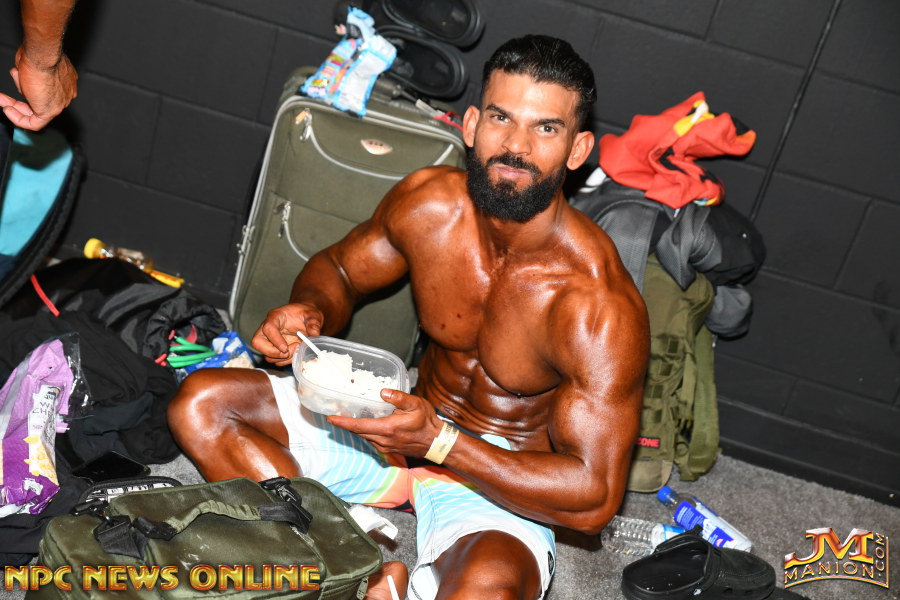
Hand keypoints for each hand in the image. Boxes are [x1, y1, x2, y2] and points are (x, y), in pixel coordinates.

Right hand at [0, 46, 77, 130]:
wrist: (42, 54)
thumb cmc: (37, 53)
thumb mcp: (31, 62)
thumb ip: (29, 73)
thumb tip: (21, 76)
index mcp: (64, 80)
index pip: (46, 91)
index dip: (27, 89)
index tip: (17, 85)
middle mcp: (65, 93)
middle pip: (41, 102)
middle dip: (17, 101)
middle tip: (2, 98)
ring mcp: (60, 103)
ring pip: (36, 111)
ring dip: (14, 106)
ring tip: (3, 97)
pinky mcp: (51, 111)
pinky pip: (35, 123)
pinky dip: (19, 119)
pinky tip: (7, 110)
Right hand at [251, 303, 324, 365]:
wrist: (306, 319)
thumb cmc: (306, 314)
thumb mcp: (313, 315)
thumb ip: (313, 323)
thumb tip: (314, 333)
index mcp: (276, 317)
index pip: (268, 328)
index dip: (275, 339)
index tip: (285, 348)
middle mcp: (268, 329)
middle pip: (257, 343)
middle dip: (272, 352)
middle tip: (288, 352)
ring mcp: (269, 340)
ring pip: (265, 354)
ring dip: (281, 358)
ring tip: (296, 348)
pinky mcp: (273, 349)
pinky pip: (274, 360)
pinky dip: (284, 361)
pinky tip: (295, 353)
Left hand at [328, 389, 443, 456]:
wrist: (436, 442)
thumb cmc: (427, 422)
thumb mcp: (416, 404)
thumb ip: (399, 397)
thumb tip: (382, 392)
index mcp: (388, 428)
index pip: (359, 427)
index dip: (343, 423)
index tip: (330, 419)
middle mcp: (384, 440)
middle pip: (359, 432)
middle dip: (346, 424)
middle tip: (335, 414)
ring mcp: (385, 446)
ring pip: (364, 437)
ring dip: (355, 428)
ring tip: (348, 417)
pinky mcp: (388, 449)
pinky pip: (372, 440)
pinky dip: (365, 432)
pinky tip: (365, 424)